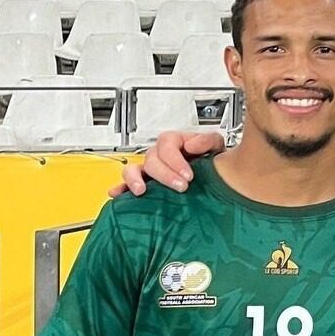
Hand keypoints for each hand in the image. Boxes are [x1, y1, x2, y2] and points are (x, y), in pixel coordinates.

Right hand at [109, 129, 227, 196]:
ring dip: (135, 179)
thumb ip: (207, 140)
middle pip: (151, 160)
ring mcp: (149, 169)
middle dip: (165, 174)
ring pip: (133, 169)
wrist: (216, 174)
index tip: (188, 174)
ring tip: (141, 190)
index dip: (176, 160)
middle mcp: (159, 155)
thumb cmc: (212, 159)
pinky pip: (127, 183)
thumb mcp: (215, 145)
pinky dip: (121, 188)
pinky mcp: (145, 183)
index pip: (167, 145)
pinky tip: (118, 194)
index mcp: (173, 142)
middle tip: (181, 186)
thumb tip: (192, 144)